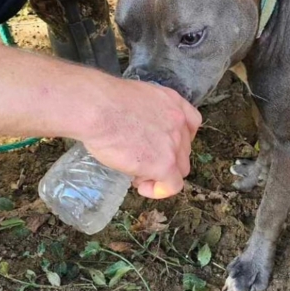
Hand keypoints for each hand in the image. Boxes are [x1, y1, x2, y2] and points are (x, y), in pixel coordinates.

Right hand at [82, 78, 201, 198]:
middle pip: (184, 149)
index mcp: (173, 102)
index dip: (178, 138)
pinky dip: (159, 190)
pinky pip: (172, 186)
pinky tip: (142, 187)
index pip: (192, 123)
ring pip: (180, 169)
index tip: (162, 145)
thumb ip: (147, 115)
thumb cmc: (104, 101)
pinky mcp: (164, 164)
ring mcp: (174, 143)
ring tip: (137, 172)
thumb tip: (139, 133)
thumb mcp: (135, 100)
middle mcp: (179, 121)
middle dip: (166, 157)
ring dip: (162, 174)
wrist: (97, 109)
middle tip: (142, 160)